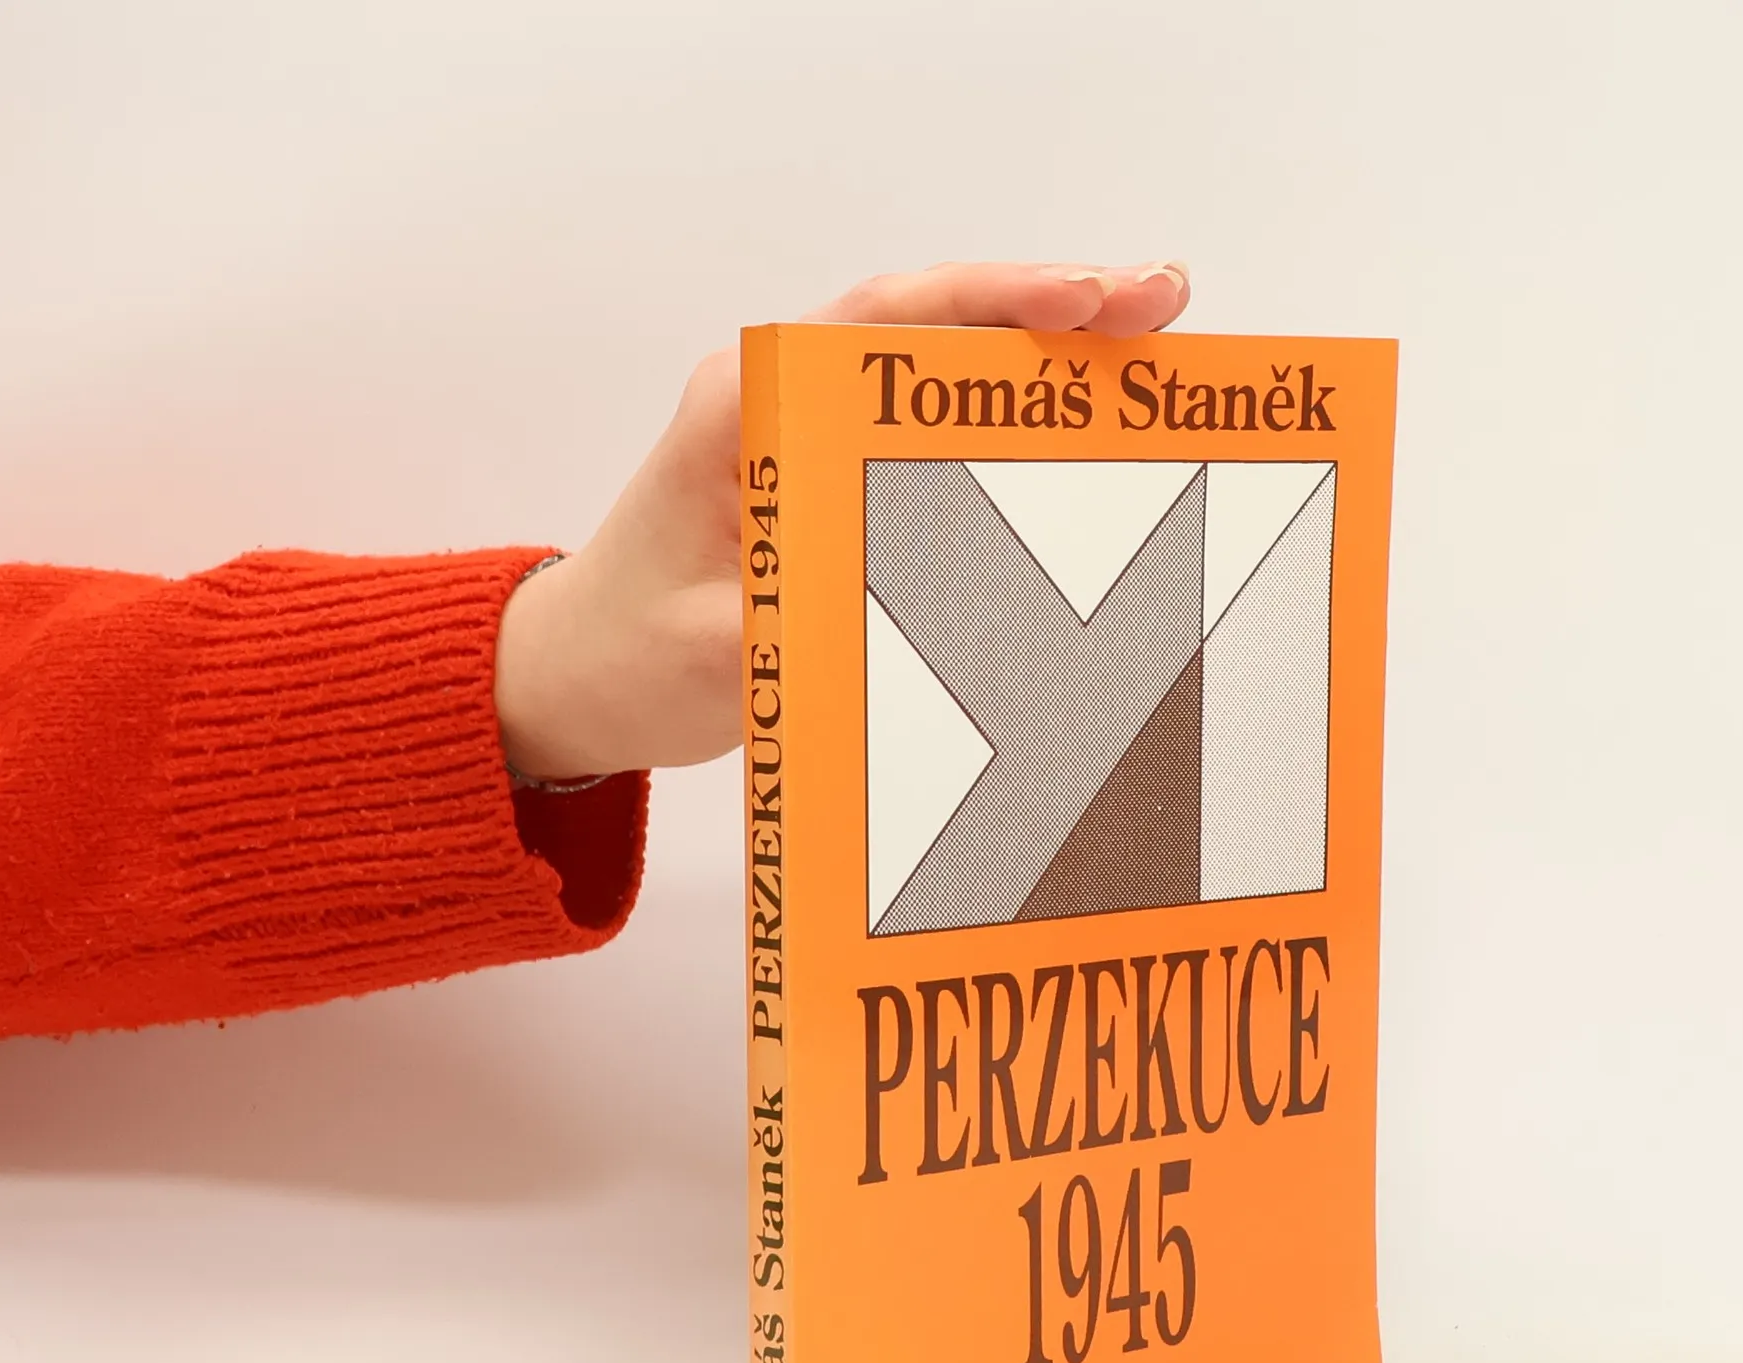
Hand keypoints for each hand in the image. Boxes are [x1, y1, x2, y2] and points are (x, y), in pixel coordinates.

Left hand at [492, 259, 1192, 778]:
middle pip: (935, 325)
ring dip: (1045, 363)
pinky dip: (1013, 428)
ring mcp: (811, 433)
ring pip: (945, 372)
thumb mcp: (713, 653)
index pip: (884, 321)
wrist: (578, 680)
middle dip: (1054, 309)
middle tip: (1164, 306)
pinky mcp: (834, 479)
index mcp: (742, 408)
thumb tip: (923, 615)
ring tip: (1153, 359)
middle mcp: (781, 399)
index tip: (1087, 303)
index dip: (996, 302)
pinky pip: (936, 436)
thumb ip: (806, 622)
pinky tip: (1085, 437)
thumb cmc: (625, 656)